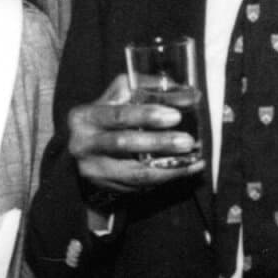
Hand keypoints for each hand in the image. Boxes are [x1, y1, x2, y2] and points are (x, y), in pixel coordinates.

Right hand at [69, 74, 204, 196]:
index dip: (147, 115)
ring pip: (134, 173)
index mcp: (85, 117)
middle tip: (187, 141)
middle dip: (159, 142)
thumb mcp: (117, 96)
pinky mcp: (106, 187)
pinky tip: (187, 169)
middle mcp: (84, 144)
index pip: (117, 115)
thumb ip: (145, 90)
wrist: (85, 150)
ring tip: (193, 159)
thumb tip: (184, 92)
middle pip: (124, 143)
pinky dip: (166, 177)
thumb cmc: (106, 118)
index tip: (175, 115)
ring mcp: (94, 170)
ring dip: (168, 167)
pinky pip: (140, 186)